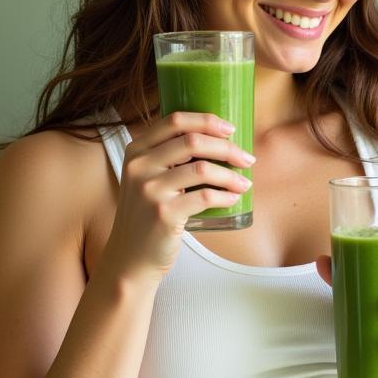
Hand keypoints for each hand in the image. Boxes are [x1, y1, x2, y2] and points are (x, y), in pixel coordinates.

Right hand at [104, 111, 255, 282]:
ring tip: (245, 183)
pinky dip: (225, 195)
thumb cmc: (147, 215)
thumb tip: (217, 143)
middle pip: (192, 141)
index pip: (174, 121)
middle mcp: (139, 166)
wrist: (131, 257)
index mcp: (136, 151)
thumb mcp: (146, 180)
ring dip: (231, 175)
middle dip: (227, 147)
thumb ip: (166, 159)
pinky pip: (204, 197)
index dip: (206, 120)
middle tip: (247, 159)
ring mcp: (150, 191)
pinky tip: (234, 198)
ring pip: (202, 169)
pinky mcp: (164, 214)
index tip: (230, 129)